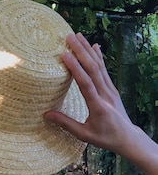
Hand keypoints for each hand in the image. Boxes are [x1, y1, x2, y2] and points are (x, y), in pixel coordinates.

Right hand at [44, 33, 157, 174]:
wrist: (128, 138)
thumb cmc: (105, 138)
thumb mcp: (84, 135)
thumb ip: (65, 123)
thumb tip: (46, 115)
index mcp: (98, 106)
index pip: (85, 83)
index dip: (75, 68)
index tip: (65, 54)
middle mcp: (106, 94)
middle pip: (93, 69)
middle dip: (81, 51)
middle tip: (69, 37)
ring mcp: (110, 89)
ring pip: (99, 66)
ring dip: (88, 50)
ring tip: (78, 36)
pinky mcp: (112, 88)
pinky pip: (104, 69)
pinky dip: (99, 56)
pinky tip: (95, 46)